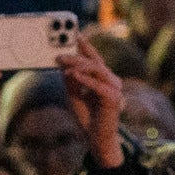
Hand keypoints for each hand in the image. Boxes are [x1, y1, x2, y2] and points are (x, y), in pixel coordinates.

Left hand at [60, 38, 126, 168]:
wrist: (96, 140)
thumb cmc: (87, 118)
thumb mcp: (73, 95)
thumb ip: (70, 79)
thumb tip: (62, 63)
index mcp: (103, 79)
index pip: (94, 58)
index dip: (85, 46)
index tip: (74, 34)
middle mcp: (111, 81)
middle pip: (94, 62)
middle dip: (76, 56)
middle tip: (59, 54)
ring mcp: (115, 89)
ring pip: (97, 70)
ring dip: (79, 65)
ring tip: (64, 64)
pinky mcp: (114, 99)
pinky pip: (98, 85)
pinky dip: (85, 79)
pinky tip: (73, 75)